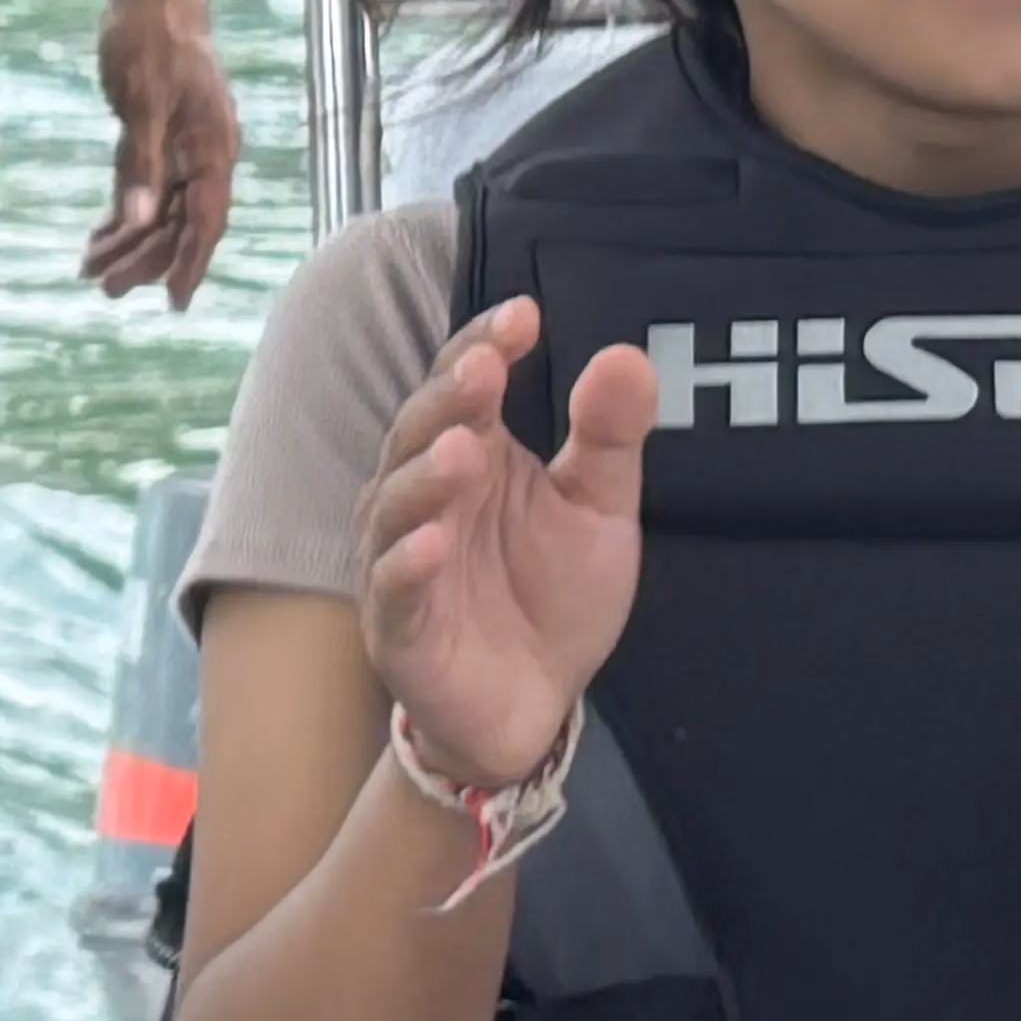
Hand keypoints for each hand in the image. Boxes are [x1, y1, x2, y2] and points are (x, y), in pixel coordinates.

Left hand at [85, 0, 240, 303]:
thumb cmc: (149, 41)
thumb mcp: (141, 101)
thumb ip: (141, 163)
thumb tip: (139, 220)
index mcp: (212, 148)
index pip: (205, 220)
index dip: (190, 262)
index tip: (174, 301)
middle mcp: (205, 154)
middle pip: (179, 221)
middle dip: (145, 258)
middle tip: (104, 289)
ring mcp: (184, 146)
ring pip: (161, 208)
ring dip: (130, 240)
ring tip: (91, 269)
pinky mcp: (160, 136)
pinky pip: (147, 187)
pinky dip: (125, 212)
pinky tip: (101, 236)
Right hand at [352, 295, 651, 793]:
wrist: (533, 703)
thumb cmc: (553, 596)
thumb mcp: (599, 511)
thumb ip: (608, 438)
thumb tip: (626, 355)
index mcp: (474, 452)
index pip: (466, 383)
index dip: (484, 345)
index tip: (524, 316)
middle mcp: (425, 494)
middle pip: (420, 431)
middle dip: (448, 399)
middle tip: (483, 370)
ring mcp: (401, 556)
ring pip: (395, 503)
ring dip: (425, 475)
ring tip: (463, 451)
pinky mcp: (397, 623)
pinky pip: (393, 587)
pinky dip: (406, 563)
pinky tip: (430, 544)